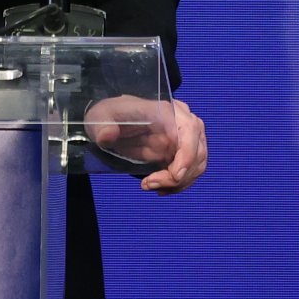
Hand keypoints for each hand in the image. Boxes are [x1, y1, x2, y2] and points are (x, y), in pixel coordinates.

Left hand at [85, 94, 210, 192]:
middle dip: (179, 175)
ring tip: (151, 186)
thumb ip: (103, 127)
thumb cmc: (111, 115)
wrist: (114, 120)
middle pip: (197, 150)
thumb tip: (108, 136)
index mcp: (167, 110)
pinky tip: (160, 188)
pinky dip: (179, 184)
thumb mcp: (101, 117)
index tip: (175, 176)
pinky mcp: (182, 152)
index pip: (190, 130)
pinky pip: (191, 170)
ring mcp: (185, 137)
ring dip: (179, 182)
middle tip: (149, 184)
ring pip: (197, 163)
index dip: (188, 154)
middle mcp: (183, 121)